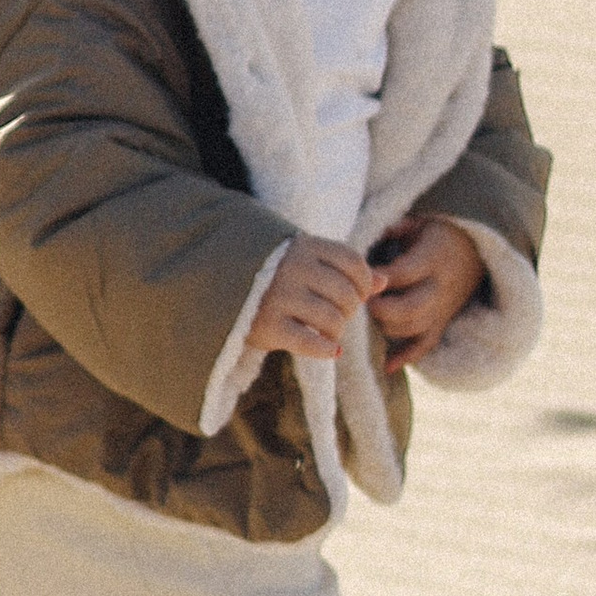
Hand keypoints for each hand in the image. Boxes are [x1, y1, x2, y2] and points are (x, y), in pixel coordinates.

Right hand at [244, 234, 386, 361]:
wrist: (212, 284)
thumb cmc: (267, 272)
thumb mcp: (301, 259)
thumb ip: (340, 267)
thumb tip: (384, 283)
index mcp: (302, 245)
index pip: (353, 264)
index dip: (363, 284)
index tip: (354, 295)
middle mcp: (291, 268)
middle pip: (346, 295)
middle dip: (349, 311)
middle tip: (338, 316)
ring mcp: (278, 297)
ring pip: (333, 320)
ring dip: (337, 332)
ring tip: (327, 332)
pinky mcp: (267, 326)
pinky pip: (311, 343)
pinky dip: (327, 349)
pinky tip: (330, 350)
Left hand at [367, 215, 485, 369]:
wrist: (477, 251)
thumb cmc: (439, 234)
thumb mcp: (420, 223)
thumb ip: (393, 229)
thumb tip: (365, 238)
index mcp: (434, 259)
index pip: (404, 274)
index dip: (380, 279)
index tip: (359, 277)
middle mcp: (440, 288)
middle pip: (410, 308)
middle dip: (381, 309)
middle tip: (359, 304)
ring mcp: (442, 309)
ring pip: (414, 329)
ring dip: (386, 327)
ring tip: (366, 319)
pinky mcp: (442, 323)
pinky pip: (425, 345)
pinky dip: (406, 357)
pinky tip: (386, 365)